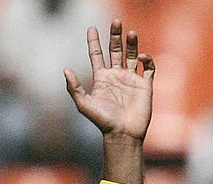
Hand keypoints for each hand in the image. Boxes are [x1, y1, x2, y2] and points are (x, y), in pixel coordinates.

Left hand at [65, 20, 154, 140]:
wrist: (122, 133)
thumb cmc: (102, 121)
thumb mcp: (84, 105)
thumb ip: (74, 88)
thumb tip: (65, 70)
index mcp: (101, 79)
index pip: (97, 55)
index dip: (94, 42)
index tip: (91, 28)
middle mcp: (116, 76)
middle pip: (115, 50)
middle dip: (115, 36)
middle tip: (116, 21)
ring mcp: (131, 78)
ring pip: (132, 54)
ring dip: (132, 43)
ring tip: (130, 32)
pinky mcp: (145, 84)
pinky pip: (148, 66)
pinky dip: (146, 59)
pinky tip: (141, 57)